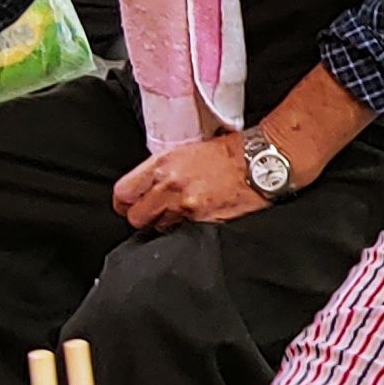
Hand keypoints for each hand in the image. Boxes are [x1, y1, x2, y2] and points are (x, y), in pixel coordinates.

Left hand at [114, 132, 274, 230]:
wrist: (259, 163)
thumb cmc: (229, 153)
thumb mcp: (188, 150)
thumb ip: (164, 169)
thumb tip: (149, 185)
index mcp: (163, 164)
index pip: (124, 192)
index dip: (124, 203)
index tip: (129, 205)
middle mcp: (170, 185)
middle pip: (136, 217)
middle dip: (144, 217)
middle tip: (155, 213)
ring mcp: (185, 206)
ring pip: (159, 228)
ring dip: (166, 224)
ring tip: (182, 214)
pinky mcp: (202, 222)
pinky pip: (182, 234)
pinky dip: (187, 230)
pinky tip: (197, 220)